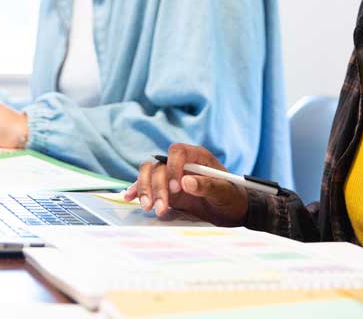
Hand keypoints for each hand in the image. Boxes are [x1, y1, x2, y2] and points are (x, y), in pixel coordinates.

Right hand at [123, 143, 247, 225]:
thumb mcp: (224, 192)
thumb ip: (207, 185)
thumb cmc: (232, 197)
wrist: (231, 210)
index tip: (176, 188)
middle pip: (159, 165)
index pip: (177, 151)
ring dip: (145, 189)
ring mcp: (171, 176)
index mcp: (197, 156)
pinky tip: (130, 197)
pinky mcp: (166, 190)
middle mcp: (181, 163)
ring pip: (150, 173)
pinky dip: (137, 189)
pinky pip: (147, 185)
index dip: (173, 166)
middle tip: (160, 208)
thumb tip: (186, 182)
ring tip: (148, 208)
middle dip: (157, 186)